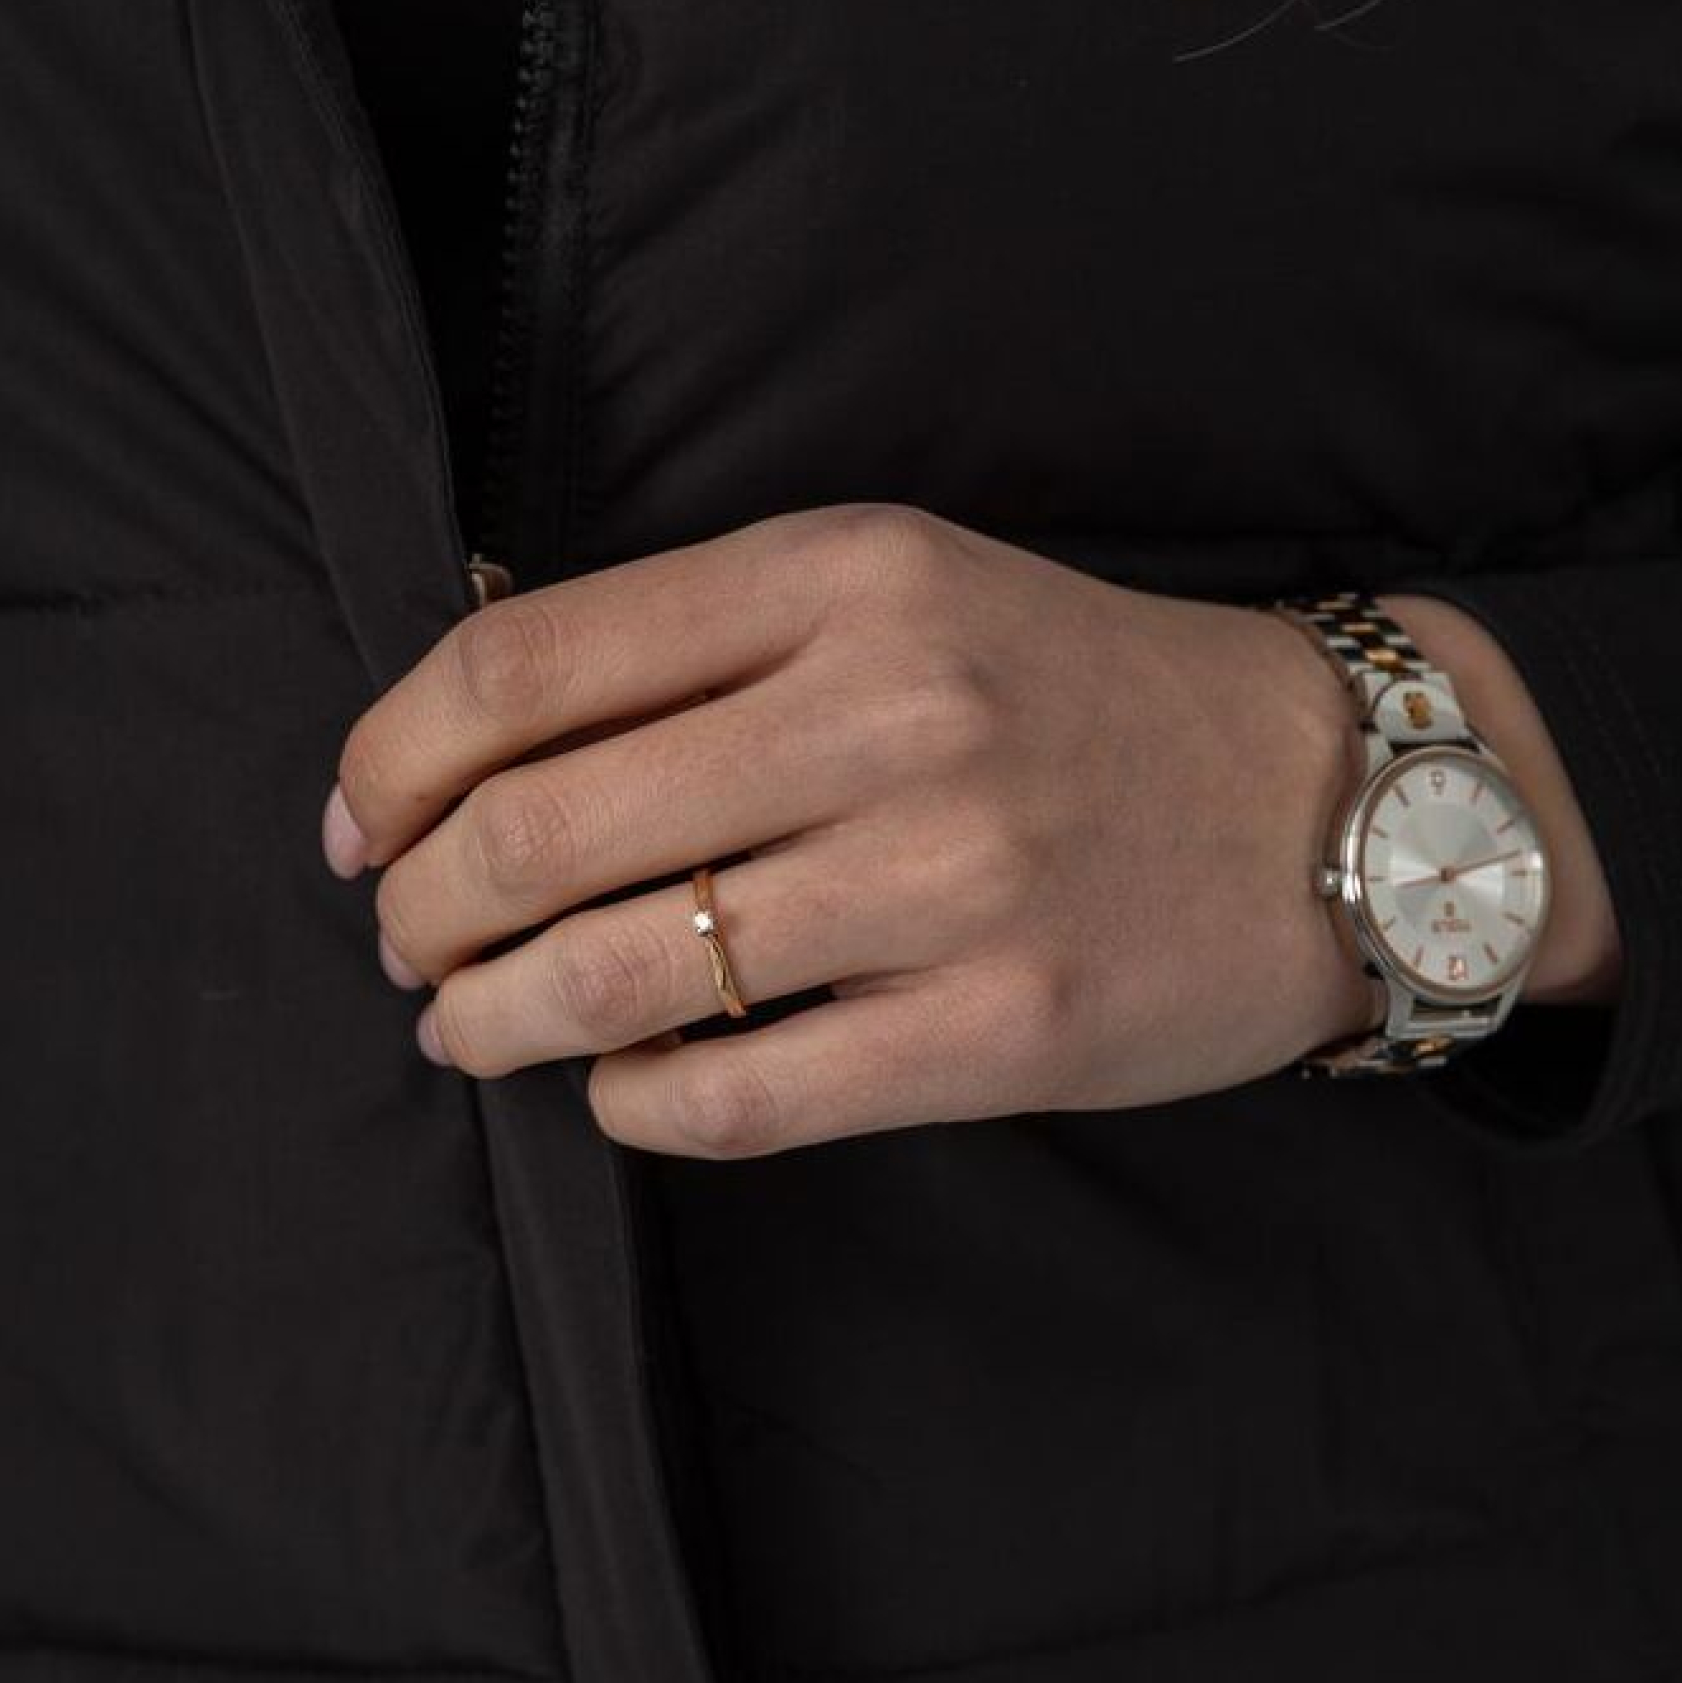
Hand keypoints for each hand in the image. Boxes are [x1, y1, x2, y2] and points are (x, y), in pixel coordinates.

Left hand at [321, 502, 1382, 1157]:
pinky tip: (613, 1091)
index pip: (519, 666)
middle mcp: (887, 711)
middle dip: (419, 912)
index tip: (358, 829)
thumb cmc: (1070, 694)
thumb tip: (454, 703)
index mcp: (839, 575)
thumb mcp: (896, 587)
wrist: (1322, 801)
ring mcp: (948, 877)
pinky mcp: (998, 1026)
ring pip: (615, 978)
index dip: (387, 761)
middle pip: (536, 831)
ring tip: (466, 1029)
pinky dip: (629, 1107)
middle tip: (405, 947)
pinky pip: (738, 1096)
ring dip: (490, 1021)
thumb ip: (697, 634)